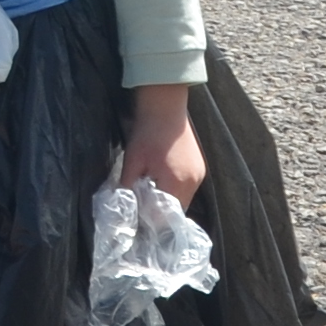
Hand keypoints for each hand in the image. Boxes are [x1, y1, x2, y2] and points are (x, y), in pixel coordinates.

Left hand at [122, 84, 208, 204]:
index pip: (165, 216)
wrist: (165, 107)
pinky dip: (176, 190)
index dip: (150, 218)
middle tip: (143, 203)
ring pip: (183, 200)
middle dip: (160, 211)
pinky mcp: (200, 168)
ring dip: (169, 200)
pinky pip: (188, 189)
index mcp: (176, 183)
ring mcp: (199, 174)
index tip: (138, 214)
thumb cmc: (147, 133)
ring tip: (152, 190)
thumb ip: (128, 188)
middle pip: (176, 210)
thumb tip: (124, 208)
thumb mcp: (132, 162)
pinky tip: (163, 180)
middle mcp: (193, 182)